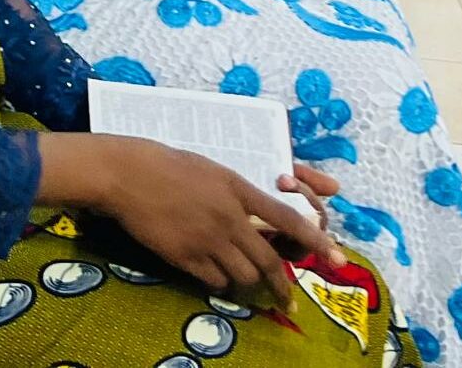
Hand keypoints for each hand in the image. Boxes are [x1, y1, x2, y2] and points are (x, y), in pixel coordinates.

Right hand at [87, 136, 340, 302]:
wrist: (126, 174)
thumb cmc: (167, 164)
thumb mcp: (212, 169)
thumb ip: (239, 191)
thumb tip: (263, 214)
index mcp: (238, 189)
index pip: (288, 218)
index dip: (315, 239)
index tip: (334, 257)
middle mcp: (229, 217)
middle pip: (268, 259)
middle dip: (282, 284)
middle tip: (286, 297)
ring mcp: (207, 238)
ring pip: (244, 274)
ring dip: (247, 279)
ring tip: (241, 278)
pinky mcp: (185, 256)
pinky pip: (215, 280)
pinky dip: (219, 281)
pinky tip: (211, 272)